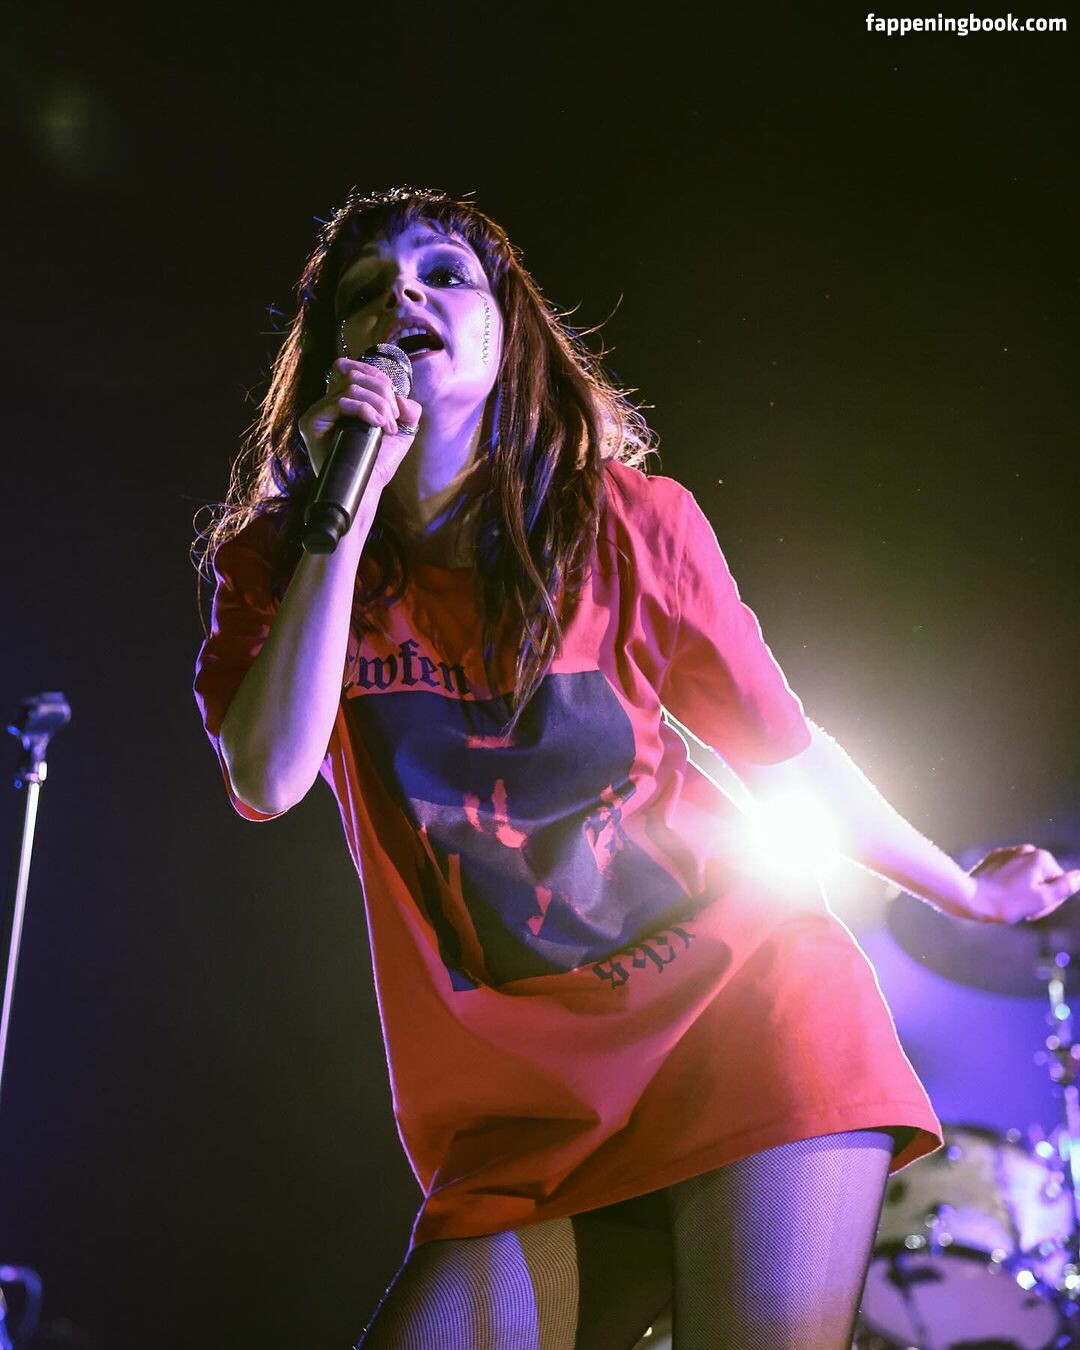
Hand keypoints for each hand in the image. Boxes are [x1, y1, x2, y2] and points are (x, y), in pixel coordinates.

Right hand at [298, 358, 422, 485]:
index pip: (351, 369)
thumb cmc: (379, 462)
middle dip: (383, 394)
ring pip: (351, 388)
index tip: (393, 397)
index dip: (375, 374)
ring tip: (388, 427)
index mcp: (343, 401)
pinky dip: (366, 410)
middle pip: (355, 376)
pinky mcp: (312, 422)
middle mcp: (327, 404)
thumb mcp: (401, 431)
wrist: (367, 488)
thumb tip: (401, 396)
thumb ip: (408, 410)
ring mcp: (318, 412)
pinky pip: (341, 402)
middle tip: (394, 420)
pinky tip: (378, 426)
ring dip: (378, 405)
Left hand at [966, 845, 1079, 923]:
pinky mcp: (995, 858)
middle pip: (1043, 879)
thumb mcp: (1042, 899)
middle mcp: (1027, 849)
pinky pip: (1010, 873)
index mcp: (1042, 858)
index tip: (1032, 914)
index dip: (1050, 904)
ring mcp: (1009, 852)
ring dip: (1023, 891)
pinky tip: (999, 894)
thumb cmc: (1006, 902)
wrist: (968, 897)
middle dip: (1037, 897)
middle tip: (1021, 913)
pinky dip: (1009, 884)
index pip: (1059, 884)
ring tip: (1009, 903)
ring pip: (1027, 876)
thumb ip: (1065, 887)